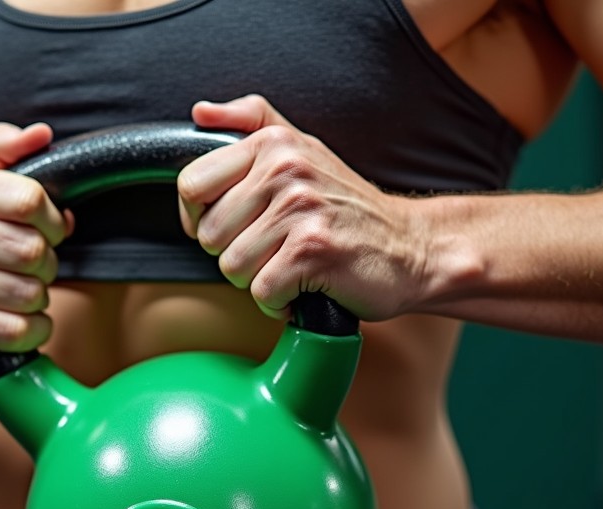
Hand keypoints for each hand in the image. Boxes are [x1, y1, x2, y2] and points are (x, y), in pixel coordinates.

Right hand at [0, 123, 72, 376]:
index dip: (52, 221)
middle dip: (45, 266)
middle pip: (32, 250)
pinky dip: (30, 332)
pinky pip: (19, 329)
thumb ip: (9, 154)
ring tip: (16, 296)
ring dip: (37, 301)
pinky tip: (12, 324)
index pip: (29, 199)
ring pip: (29, 293)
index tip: (46, 231)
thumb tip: (40, 134)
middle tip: (30, 270)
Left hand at [178, 95, 428, 321]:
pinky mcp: (312, 250)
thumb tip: (200, 113)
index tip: (232, 226)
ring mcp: (300, 208)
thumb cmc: (348, 209)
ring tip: (292, 264)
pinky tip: (304, 285)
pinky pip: (262, 291)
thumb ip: (251, 123)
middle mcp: (285, 169)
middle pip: (209, 234)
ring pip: (232, 266)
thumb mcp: (303, 150)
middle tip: (276, 248)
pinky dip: (280, 302)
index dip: (200, 218)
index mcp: (273, 143)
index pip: (191, 185)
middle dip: (236, 253)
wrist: (411, 248)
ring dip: (259, 280)